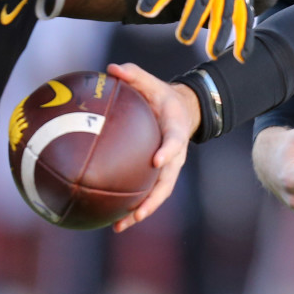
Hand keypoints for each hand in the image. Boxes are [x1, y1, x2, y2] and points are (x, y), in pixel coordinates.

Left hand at [105, 62, 200, 231]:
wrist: (182, 111)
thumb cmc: (163, 97)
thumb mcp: (153, 82)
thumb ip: (134, 74)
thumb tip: (111, 68)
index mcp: (176, 129)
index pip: (175, 142)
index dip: (168, 152)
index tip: (157, 161)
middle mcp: (176, 154)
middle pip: (168, 181)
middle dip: (154, 198)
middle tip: (138, 212)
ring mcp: (169, 167)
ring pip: (159, 194)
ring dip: (142, 211)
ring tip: (120, 225)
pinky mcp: (160, 174)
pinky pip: (148, 193)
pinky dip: (134, 207)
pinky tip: (113, 219)